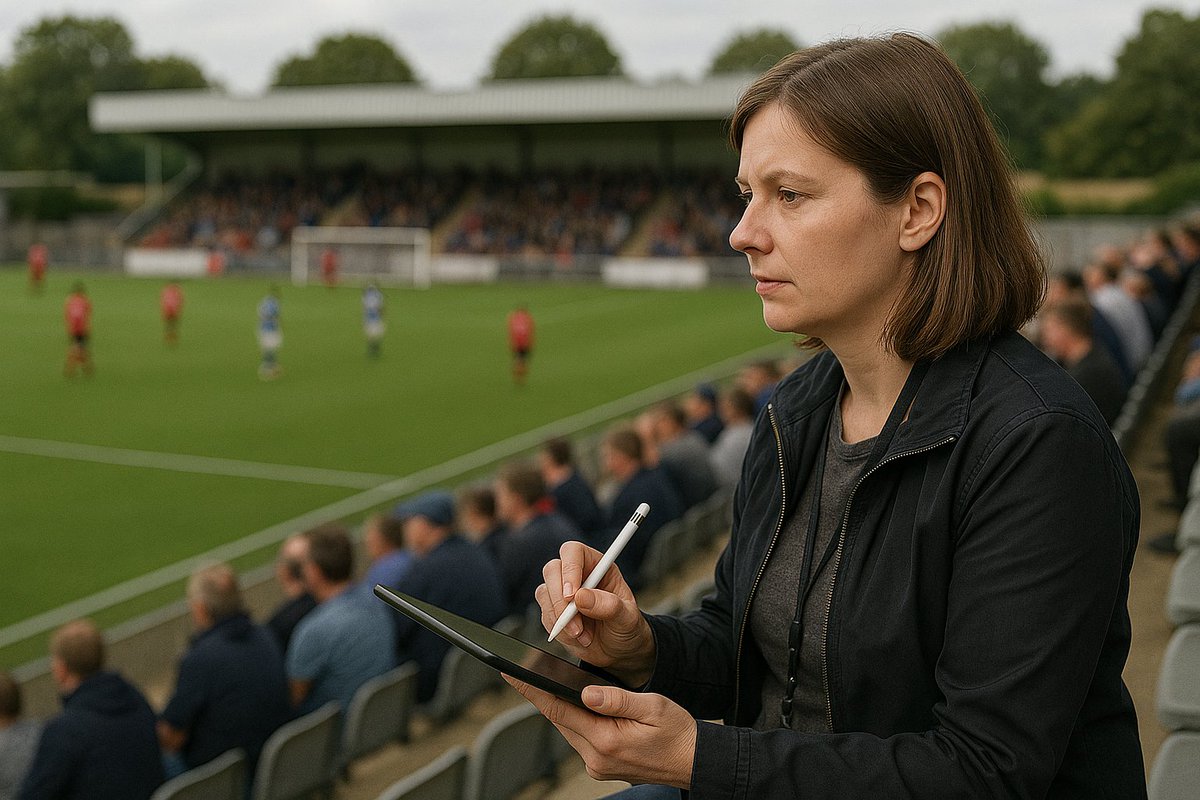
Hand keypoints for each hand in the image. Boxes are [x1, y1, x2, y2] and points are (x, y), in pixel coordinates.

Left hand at [505, 675, 696, 788]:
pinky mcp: (601, 767)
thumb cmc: (678, 732)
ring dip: (557, 707)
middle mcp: (596, 758)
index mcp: (607, 740)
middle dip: (540, 695)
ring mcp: (597, 766)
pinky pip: (579, 738)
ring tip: (540, 682)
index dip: (532, 689)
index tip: (511, 672)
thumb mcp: (654, 707)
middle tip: (518, 670)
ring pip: (568, 729)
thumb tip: (586, 691)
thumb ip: (617, 700)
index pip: (559, 709)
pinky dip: (572, 719)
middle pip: (559, 719)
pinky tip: (570, 703)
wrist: (695, 763)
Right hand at [538, 541, 654, 685]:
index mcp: (598, 566)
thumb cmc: (626, 627)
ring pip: (545, 593)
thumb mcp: (627, 618)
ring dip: (561, 619)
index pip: (574, 552)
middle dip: (560, 600)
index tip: (572, 595)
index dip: (569, 569)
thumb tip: (582, 597)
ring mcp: (562, 592)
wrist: (618, 652)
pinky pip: (544, 615)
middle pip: (552, 570)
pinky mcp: (553, 610)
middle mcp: (577, 575)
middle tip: (575, 623)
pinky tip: (577, 637)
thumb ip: (609, 606)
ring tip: (583, 635)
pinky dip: (558, 629)